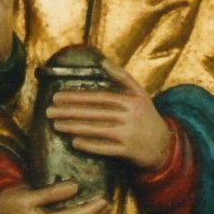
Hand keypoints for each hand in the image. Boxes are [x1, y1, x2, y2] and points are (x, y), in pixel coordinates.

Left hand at [47, 59, 170, 169]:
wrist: (164, 145)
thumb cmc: (146, 117)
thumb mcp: (139, 94)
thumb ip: (122, 78)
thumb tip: (103, 62)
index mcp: (130, 100)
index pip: (99, 97)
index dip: (77, 97)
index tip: (57, 96)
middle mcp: (130, 116)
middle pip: (95, 112)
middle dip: (70, 111)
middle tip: (49, 111)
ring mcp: (129, 134)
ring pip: (97, 129)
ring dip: (75, 127)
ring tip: (56, 125)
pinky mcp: (128, 151)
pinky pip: (106, 148)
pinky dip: (90, 145)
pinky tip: (74, 142)